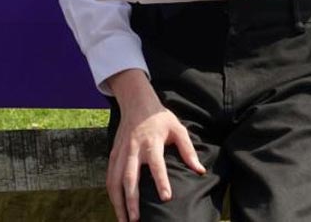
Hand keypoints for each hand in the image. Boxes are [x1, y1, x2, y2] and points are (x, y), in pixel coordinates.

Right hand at [106, 70, 204, 221]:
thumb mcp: (178, 129)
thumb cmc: (159, 118)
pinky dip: (112, 192)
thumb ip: (188, 150)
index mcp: (151, 142)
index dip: (161, 181)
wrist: (135, 101)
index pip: (156, 165)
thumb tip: (200, 170)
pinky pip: (110, 175)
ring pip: (115, 179)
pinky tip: (117, 206)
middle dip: (131, 200)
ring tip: (123, 220)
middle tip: (135, 220)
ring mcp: (120, 152)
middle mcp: (133, 149)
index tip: (166, 198)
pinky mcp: (113, 153)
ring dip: (118, 201)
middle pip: (129, 177)